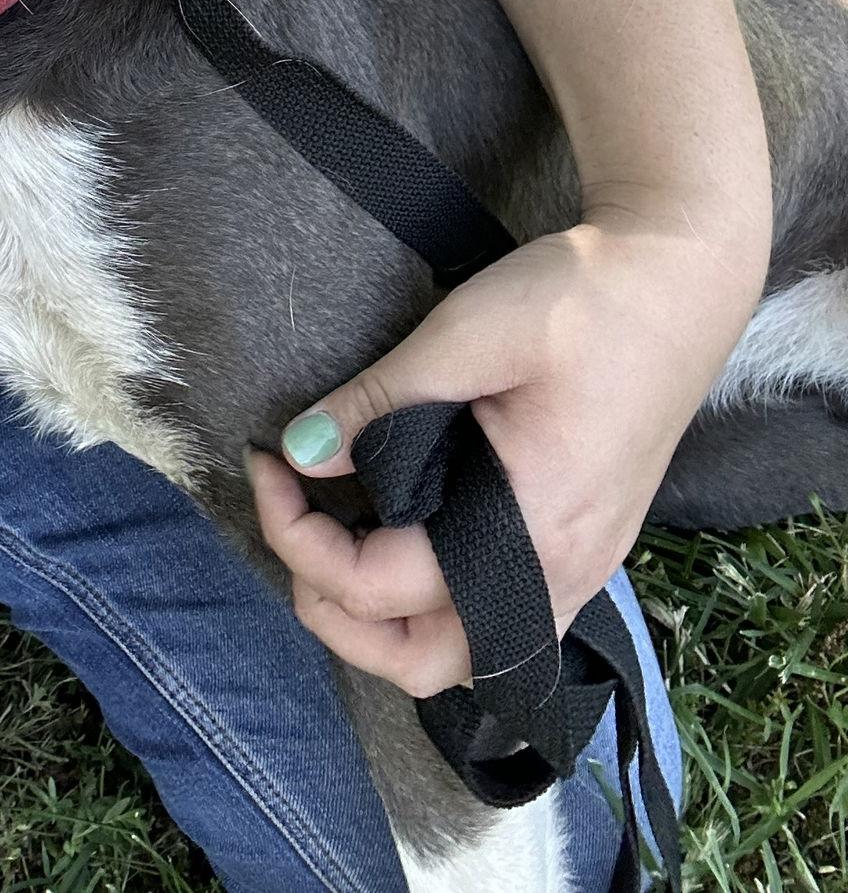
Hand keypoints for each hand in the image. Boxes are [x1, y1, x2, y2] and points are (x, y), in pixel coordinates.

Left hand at [248, 216, 764, 696]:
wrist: (676, 280)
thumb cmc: (582, 299)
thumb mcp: (467, 332)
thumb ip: (380, 399)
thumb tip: (300, 452)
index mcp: (533, 528)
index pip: (383, 588)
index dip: (299, 536)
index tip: (268, 463)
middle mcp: (561, 573)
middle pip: (423, 663)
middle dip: (334, 611)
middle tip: (291, 521)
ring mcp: (578, 566)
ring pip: (460, 652)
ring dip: (381, 619)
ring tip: (331, 536)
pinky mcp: (579, 543)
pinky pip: (495, 617)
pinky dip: (429, 601)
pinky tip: (396, 529)